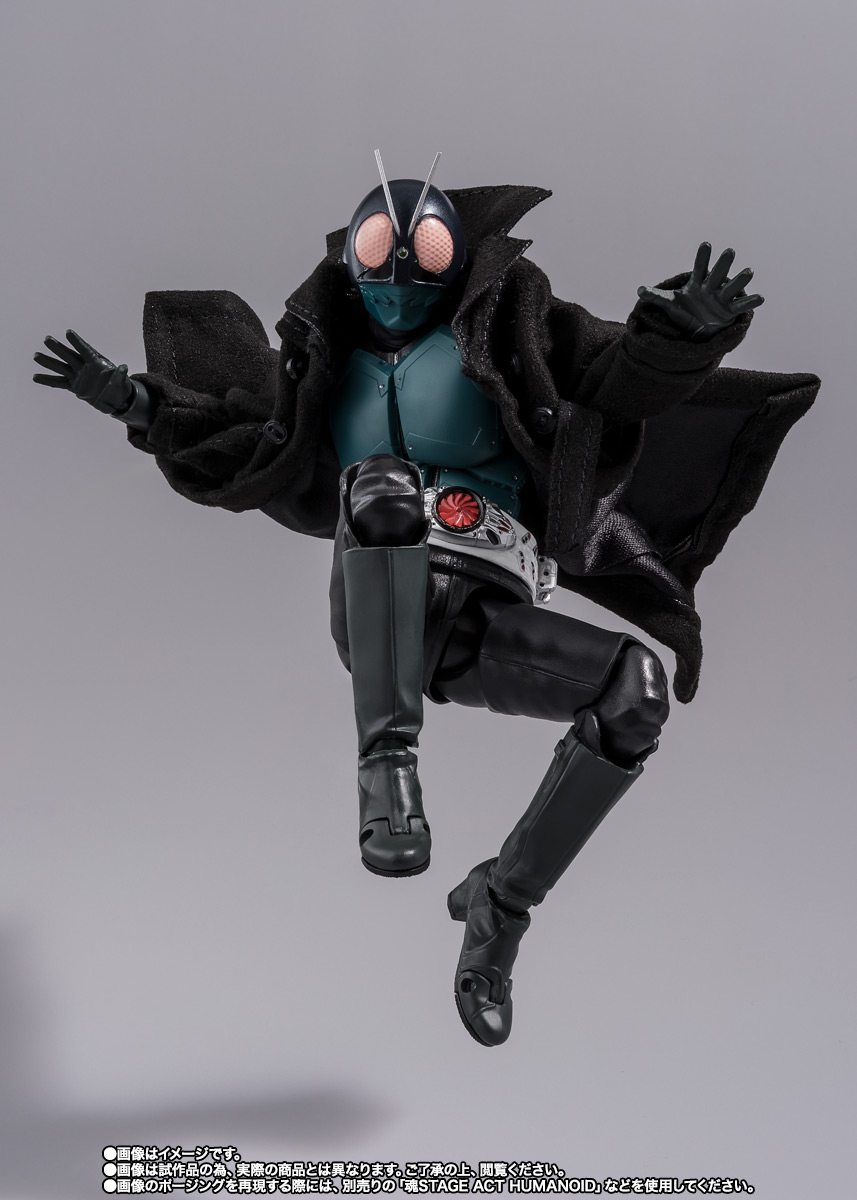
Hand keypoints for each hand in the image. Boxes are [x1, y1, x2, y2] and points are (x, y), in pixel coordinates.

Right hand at [33, 329, 133, 414]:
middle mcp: (84, 366)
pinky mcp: (73, 386)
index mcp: (96, 362)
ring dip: (49, 362)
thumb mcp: (121, 382)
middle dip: (59, 348)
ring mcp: (77, 375)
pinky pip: (58, 382)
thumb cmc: (119, 386)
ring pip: (61, 367)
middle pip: (69, 355)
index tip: (68, 332)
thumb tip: (124, 367)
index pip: (85, 350)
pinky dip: (47, 380)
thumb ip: (120, 375)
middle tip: (47, 339)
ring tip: (36, 356)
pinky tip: (35, 377)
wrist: (115, 399)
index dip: (77, 342)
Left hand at [637, 242, 764, 339]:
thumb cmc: (684, 312)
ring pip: (731, 287)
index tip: (706, 245)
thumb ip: (656, 296)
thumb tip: (639, 290)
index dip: (702, 258)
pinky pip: (741, 306)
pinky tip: (760, 298)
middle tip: (729, 252)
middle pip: (717, 274)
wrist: (695, 330)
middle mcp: (711, 288)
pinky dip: (750, 302)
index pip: (699, 268)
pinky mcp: (729, 312)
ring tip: (748, 271)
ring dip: (740, 280)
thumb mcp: (669, 304)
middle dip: (722, 264)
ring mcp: (722, 299)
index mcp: (697, 283)